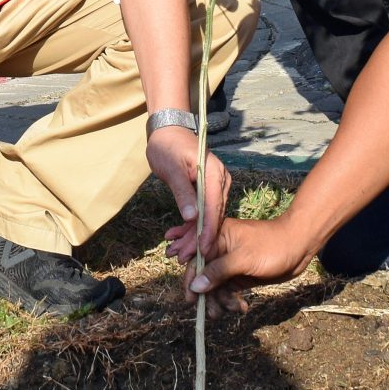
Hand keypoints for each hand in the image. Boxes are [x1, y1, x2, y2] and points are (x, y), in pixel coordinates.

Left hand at [152, 126, 232, 268]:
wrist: (168, 132)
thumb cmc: (167, 147)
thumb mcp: (171, 169)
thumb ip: (182, 193)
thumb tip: (192, 218)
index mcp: (214, 173)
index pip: (214, 206)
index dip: (208, 230)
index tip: (202, 250)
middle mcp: (220, 180)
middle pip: (213, 214)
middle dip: (200, 238)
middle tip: (185, 257)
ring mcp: (216, 185)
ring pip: (208, 216)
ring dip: (195, 235)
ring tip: (180, 253)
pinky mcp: (209, 189)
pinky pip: (203, 211)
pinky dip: (193, 225)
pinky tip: (182, 239)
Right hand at [194, 215, 313, 314]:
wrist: (299, 247)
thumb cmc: (272, 246)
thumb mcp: (243, 258)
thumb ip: (218, 271)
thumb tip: (195, 286)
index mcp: (217, 237)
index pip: (195, 258)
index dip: (190, 279)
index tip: (190, 299)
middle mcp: (220, 249)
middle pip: (204, 275)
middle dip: (207, 295)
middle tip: (212, 313)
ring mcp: (230, 263)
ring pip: (216, 285)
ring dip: (221, 300)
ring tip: (231, 310)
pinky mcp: (240, 274)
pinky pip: (229, 290)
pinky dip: (232, 300)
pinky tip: (242, 307)